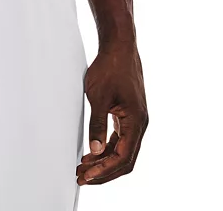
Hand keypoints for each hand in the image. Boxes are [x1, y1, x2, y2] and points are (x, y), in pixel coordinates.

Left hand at [76, 42, 147, 185]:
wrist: (119, 46)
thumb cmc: (110, 67)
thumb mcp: (98, 96)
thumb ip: (97, 124)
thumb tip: (94, 150)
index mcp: (136, 121)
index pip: (123, 157)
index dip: (105, 170)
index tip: (87, 175)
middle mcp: (139, 123)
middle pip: (125, 159)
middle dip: (104, 171)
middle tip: (83, 177)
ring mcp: (135, 119)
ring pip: (122, 149)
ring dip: (104, 160)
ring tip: (84, 167)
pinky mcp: (128, 114)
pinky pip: (120, 138)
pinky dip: (107, 147)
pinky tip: (93, 152)